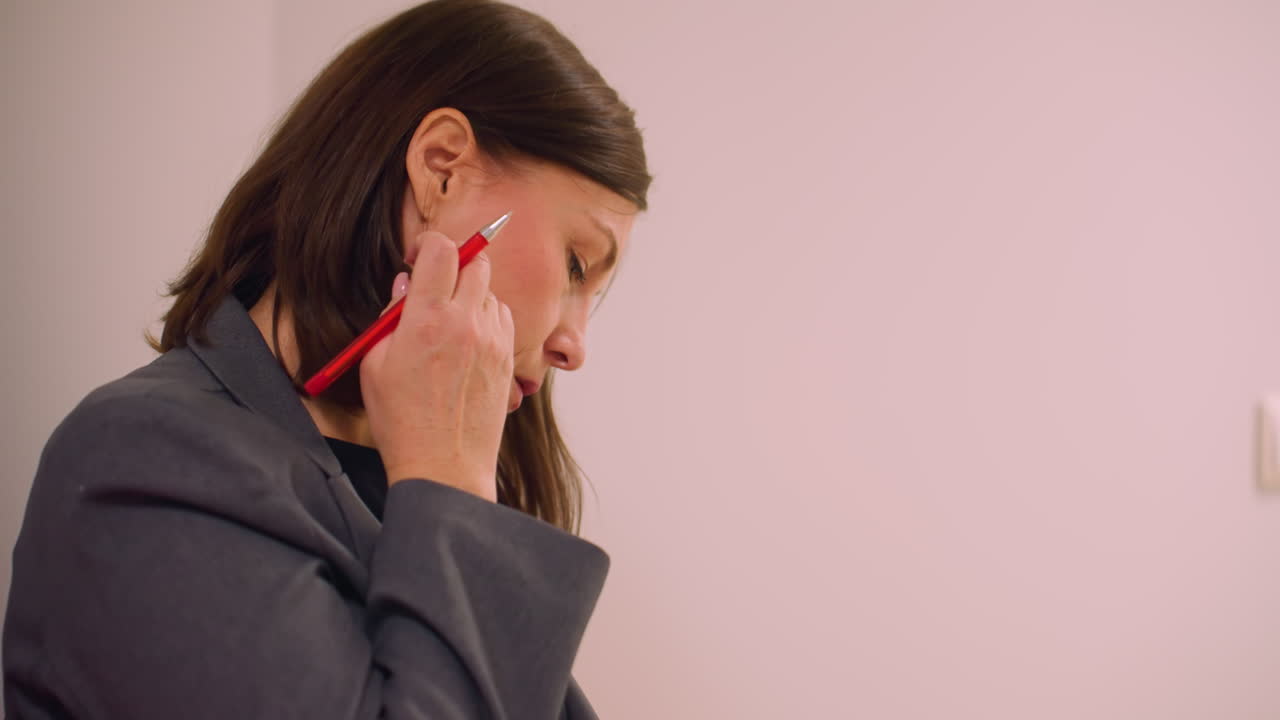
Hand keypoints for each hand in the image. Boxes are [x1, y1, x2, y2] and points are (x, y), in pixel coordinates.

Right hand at [359, 230, 514, 501]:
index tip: (418, 256)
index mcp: (428, 319)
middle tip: (435, 284)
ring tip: (447, 323)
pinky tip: (467, 342)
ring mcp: (494, 341)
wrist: (444, 466)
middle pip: (476, 261)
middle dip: (454, 264)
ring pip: (490, 291)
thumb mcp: (375, 364)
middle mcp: (467, 323)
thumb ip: (391, 317)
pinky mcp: (507, 360)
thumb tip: (409, 285)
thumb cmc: (402, 420)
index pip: (442, 250)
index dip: (429, 244)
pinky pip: (502, 319)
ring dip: (470, 294)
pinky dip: (486, 319)